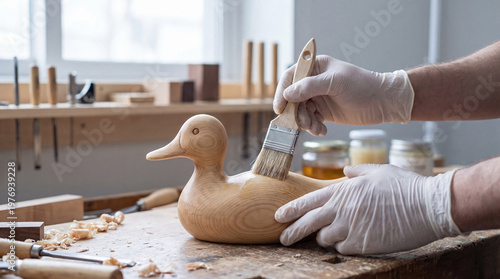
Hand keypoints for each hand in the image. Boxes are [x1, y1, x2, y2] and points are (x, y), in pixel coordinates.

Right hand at [273, 55, 414, 134]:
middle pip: (292, 98)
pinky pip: (309, 120)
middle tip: (303, 123)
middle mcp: (313, 82)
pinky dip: (313, 127)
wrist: (383, 102)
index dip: (282, 92)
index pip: (290, 77)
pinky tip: (322, 130)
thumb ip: (310, 87)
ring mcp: (317, 97)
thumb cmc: (362, 86)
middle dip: (295, 112)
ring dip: (305, 122)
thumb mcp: (335, 82)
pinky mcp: (323, 112)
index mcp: (315, 67)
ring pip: (299, 111)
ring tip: (316, 128)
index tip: (280, 108)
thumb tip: (288, 94)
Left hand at [275, 164, 460, 254]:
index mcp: (343, 191)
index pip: (308, 201)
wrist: (427, 206)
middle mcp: (342, 210)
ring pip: (324, 238)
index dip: (291, 210)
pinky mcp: (363, 244)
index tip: (279, 216)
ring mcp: (351, 228)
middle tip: (283, 239)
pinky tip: (352, 240)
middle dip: (292, 232)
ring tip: (331, 235)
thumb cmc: (404, 185)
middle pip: (308, 224)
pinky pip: (343, 248)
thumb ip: (356, 172)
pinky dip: (343, 246)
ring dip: (324, 237)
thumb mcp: (377, 170)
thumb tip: (345, 171)